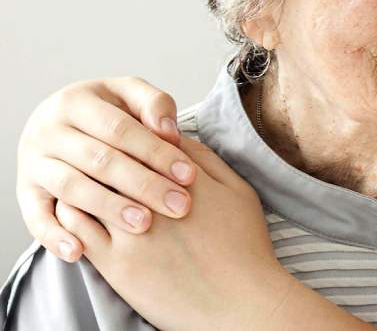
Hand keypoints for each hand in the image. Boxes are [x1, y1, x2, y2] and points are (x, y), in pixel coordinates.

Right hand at [17, 77, 195, 261]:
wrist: (55, 121)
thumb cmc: (107, 111)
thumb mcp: (128, 94)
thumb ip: (153, 104)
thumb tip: (169, 131)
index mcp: (75, 102)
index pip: (120, 129)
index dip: (156, 152)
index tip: (189, 175)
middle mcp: (48, 131)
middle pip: (99, 160)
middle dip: (143, 184)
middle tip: (179, 206)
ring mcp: (33, 163)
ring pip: (71, 188)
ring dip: (107, 208)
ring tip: (144, 224)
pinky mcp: (25, 192)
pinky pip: (35, 217)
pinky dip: (53, 236)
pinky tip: (79, 252)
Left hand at [56, 138, 295, 330]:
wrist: (239, 303)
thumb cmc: (244, 247)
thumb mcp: (239, 191)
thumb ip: (207, 160)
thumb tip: (175, 138)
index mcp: (188, 179)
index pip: (147, 141)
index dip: (133, 134)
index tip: (128, 137)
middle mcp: (156, 201)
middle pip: (114, 160)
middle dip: (103, 151)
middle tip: (96, 149)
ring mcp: (133, 233)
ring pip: (89, 191)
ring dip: (83, 179)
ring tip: (83, 178)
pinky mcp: (116, 264)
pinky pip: (77, 229)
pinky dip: (71, 213)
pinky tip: (78, 210)